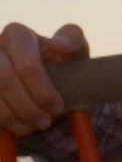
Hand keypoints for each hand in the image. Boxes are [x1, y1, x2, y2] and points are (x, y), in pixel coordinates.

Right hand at [0, 22, 85, 136]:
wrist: (47, 79)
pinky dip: (1, 121)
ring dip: (13, 117)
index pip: (27, 66)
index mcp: (17, 35)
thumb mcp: (74, 50)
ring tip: (34, 126)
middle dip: (27, 107)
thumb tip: (57, 44)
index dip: (43, 92)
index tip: (58, 108)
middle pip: (4, 81)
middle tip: (46, 122)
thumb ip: (72, 39)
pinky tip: (17, 127)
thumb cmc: (60, 63)